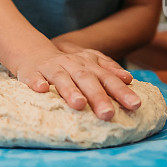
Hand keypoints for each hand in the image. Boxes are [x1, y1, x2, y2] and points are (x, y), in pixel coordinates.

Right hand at [13, 43, 139, 120]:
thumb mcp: (89, 63)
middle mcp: (71, 65)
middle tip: (108, 114)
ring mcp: (51, 68)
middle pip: (86, 79)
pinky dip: (37, 82)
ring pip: (61, 78)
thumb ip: (108, 70)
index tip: (136, 105)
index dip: (121, 91)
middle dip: (98, 96)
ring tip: (79, 104)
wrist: (33, 51)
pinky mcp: (31, 73)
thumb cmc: (66, 64)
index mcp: (88, 65)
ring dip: (70, 90)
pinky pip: (33, 77)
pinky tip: (41, 89)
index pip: (107, 78)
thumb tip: (129, 78)